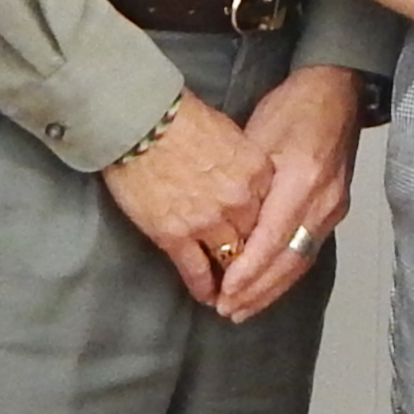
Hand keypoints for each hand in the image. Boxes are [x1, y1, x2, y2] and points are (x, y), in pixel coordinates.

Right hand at [103, 90, 275, 308]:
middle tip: (247, 269)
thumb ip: (243, 162)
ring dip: (230, 279)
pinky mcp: (175, 236)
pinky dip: (203, 287)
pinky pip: (196, 271)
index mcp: (257, 172)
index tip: (262, 238)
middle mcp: (240, 202)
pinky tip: (207, 296)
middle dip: (250, 254)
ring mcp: (208, 222)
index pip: (272, 210)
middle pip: (254, 238)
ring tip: (230, 294)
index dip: (265, 226)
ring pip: (229, 260)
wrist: (141, 121)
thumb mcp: (229, 133)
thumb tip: (243, 177)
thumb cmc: (181, 117)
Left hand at [210, 65, 366, 322]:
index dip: (248, 270)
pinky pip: (308, 251)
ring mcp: (333, 208)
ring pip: (301, 261)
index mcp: (302, 180)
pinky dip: (286, 274)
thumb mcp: (259, 133)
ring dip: (272, 289)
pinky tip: (268, 287)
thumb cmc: (293, 106)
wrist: (336, 92)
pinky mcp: (334, 210)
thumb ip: (245, 180)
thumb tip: (224, 221)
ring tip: (243, 309)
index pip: (272, 238)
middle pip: (289, 260)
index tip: (225, 291)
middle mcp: (322, 201)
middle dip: (257, 290)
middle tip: (227, 311)